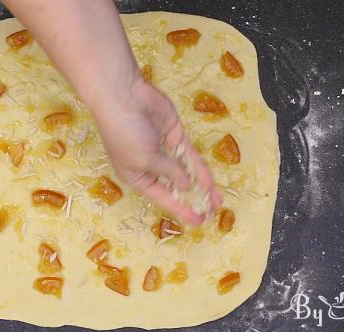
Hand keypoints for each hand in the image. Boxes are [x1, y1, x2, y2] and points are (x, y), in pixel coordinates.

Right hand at [92, 77, 222, 223]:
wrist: (124, 97)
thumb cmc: (125, 133)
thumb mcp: (145, 160)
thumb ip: (169, 173)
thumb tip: (187, 186)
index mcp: (136, 175)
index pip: (162, 197)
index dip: (180, 210)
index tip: (198, 222)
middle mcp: (151, 165)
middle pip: (176, 187)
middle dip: (194, 200)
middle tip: (213, 214)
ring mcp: (165, 149)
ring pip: (187, 172)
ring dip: (202, 186)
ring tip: (218, 201)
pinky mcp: (175, 134)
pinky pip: (190, 155)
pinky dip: (200, 168)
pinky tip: (210, 182)